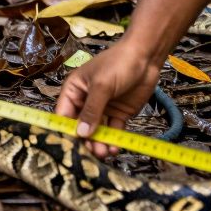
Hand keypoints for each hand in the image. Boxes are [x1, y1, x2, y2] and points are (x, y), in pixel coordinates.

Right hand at [56, 41, 162, 157]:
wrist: (146, 57)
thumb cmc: (119, 62)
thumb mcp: (102, 85)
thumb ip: (92, 110)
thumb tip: (81, 133)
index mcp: (74, 90)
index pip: (64, 114)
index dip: (66, 130)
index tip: (70, 146)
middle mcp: (86, 101)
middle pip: (81, 126)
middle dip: (86, 140)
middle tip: (92, 152)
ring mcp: (103, 108)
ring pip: (97, 130)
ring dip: (100, 142)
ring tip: (105, 152)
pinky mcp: (118, 113)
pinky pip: (113, 130)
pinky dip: (114, 140)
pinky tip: (115, 148)